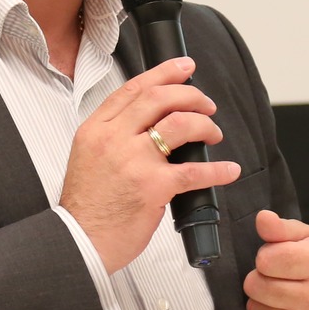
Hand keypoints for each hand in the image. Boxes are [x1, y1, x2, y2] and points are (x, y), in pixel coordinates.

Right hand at [59, 56, 241, 273]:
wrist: (79, 241)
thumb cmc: (87, 207)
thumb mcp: (88, 158)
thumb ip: (114, 138)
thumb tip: (150, 126)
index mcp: (96, 130)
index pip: (133, 89)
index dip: (163, 73)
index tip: (184, 67)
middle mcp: (113, 139)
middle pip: (159, 99)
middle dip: (191, 95)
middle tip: (207, 104)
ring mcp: (133, 161)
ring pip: (179, 124)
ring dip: (204, 125)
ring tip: (214, 133)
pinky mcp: (153, 187)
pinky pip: (194, 170)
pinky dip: (217, 169)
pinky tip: (228, 170)